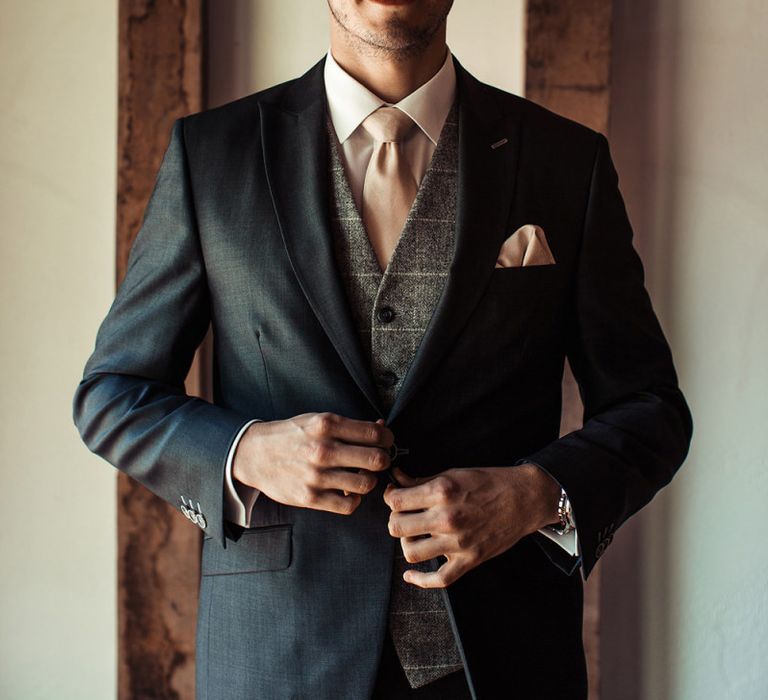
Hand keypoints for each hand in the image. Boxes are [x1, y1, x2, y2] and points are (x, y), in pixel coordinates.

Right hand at [233, 412, 393, 514]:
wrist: (255, 454)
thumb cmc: (293, 436)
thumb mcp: (318, 420)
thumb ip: (350, 425)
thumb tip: (381, 428)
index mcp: (327, 425)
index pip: (375, 434)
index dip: (388, 438)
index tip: (385, 441)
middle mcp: (323, 450)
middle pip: (376, 460)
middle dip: (383, 459)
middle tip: (377, 460)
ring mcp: (316, 476)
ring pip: (366, 484)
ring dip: (369, 480)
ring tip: (361, 475)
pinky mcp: (310, 498)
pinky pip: (349, 505)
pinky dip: (354, 499)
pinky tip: (348, 491)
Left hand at [383, 463, 560, 587]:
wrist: (523, 498)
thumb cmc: (488, 482)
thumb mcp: (453, 473)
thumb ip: (421, 480)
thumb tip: (396, 478)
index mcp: (441, 491)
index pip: (396, 501)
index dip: (390, 497)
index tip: (394, 495)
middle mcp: (447, 518)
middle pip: (396, 527)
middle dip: (395, 519)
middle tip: (403, 515)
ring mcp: (458, 542)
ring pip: (410, 552)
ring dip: (406, 543)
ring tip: (414, 535)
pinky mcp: (469, 560)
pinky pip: (438, 579)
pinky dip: (420, 580)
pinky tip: (411, 575)